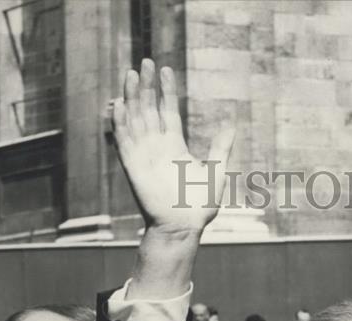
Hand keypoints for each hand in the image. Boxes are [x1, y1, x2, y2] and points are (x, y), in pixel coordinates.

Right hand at [112, 59, 234, 232]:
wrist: (183, 227)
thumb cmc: (200, 205)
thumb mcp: (216, 171)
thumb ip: (220, 148)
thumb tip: (231, 125)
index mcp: (175, 146)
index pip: (168, 111)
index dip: (166, 91)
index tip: (165, 70)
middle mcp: (157, 147)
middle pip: (148, 109)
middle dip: (147, 86)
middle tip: (145, 62)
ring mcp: (144, 155)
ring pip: (135, 119)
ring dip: (132, 97)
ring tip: (132, 74)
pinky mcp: (133, 166)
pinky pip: (124, 141)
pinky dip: (121, 123)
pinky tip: (120, 104)